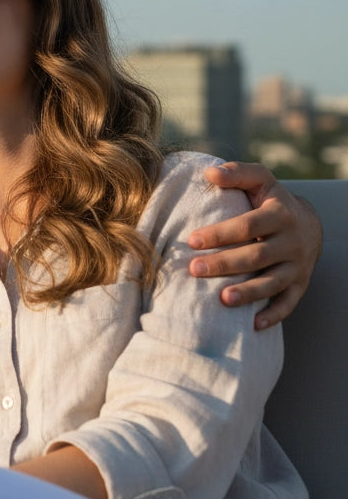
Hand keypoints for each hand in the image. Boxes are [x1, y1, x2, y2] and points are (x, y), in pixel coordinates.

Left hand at [188, 162, 322, 329]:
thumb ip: (236, 173)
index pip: (248, 225)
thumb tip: (209, 173)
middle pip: (257, 256)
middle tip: (194, 269)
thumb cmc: (271, 200)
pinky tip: (254, 325)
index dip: (220, 233)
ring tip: (222, 300)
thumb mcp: (260, 180)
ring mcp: (298, 265)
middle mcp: (292, 241)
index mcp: (280, 214)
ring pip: (273, 282)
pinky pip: (289, 303)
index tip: (191, 240)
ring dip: (248, 293)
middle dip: (225, 264)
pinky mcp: (301, 284)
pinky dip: (274, 315)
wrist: (308, 223)